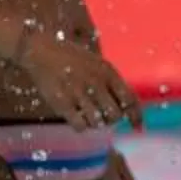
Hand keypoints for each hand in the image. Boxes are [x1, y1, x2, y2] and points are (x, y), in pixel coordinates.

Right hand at [16, 20, 143, 131]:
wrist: (43, 52)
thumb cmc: (73, 59)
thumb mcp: (98, 64)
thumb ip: (112, 82)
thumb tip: (128, 106)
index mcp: (108, 72)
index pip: (130, 99)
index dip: (135, 116)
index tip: (137, 127)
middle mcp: (96, 83)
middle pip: (115, 115)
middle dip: (112, 119)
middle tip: (103, 115)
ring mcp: (79, 94)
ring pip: (98, 123)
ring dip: (95, 123)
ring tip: (87, 114)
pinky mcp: (62, 104)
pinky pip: (80, 126)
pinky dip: (81, 126)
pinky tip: (76, 117)